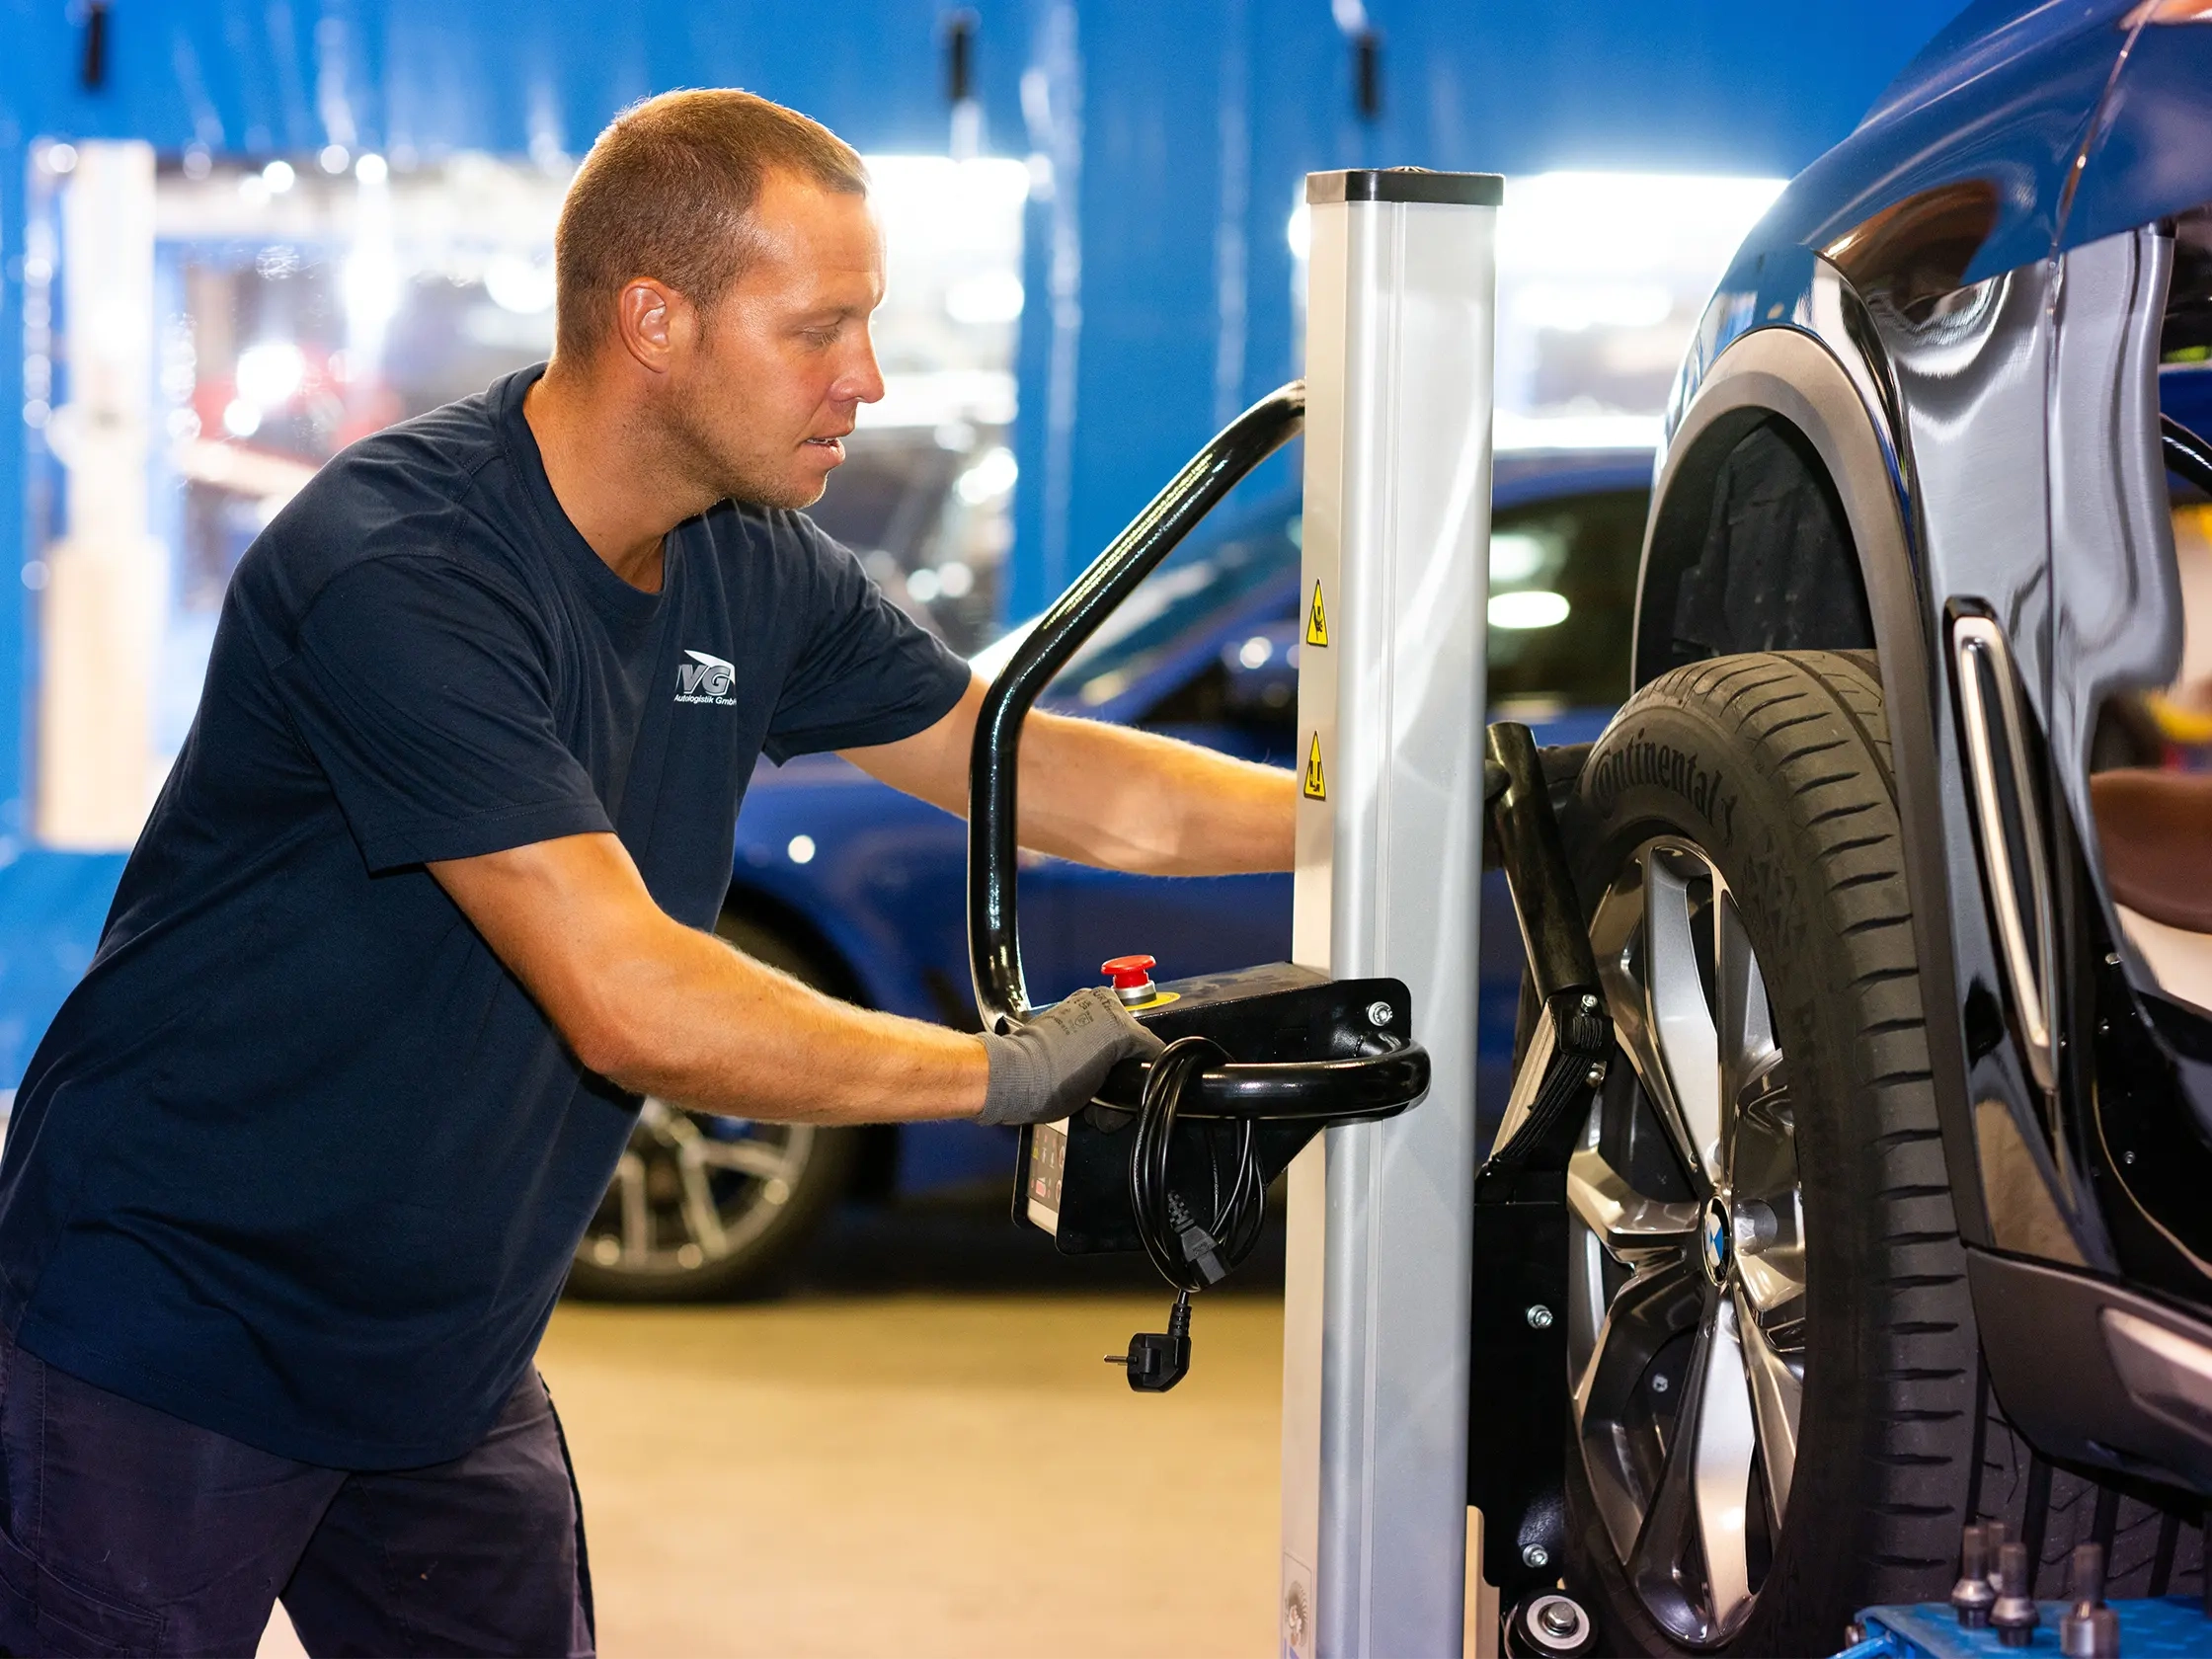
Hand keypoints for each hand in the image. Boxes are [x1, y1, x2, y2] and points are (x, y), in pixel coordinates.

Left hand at [976, 988, 1165, 1125]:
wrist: (1016, 1076)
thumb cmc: (1051, 1084)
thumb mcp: (1103, 1093)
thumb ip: (1125, 1083)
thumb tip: (1130, 1090)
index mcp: (1121, 1025)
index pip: (1152, 1050)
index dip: (1147, 1076)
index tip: (1139, 1088)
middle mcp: (1104, 1005)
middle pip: (1131, 1040)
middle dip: (1122, 1066)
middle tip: (1109, 1090)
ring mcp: (1084, 1002)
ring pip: (1110, 1032)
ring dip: (1105, 1056)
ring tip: (1090, 1081)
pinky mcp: (1067, 1006)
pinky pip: (1090, 1025)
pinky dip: (1089, 1044)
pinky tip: (1079, 1066)